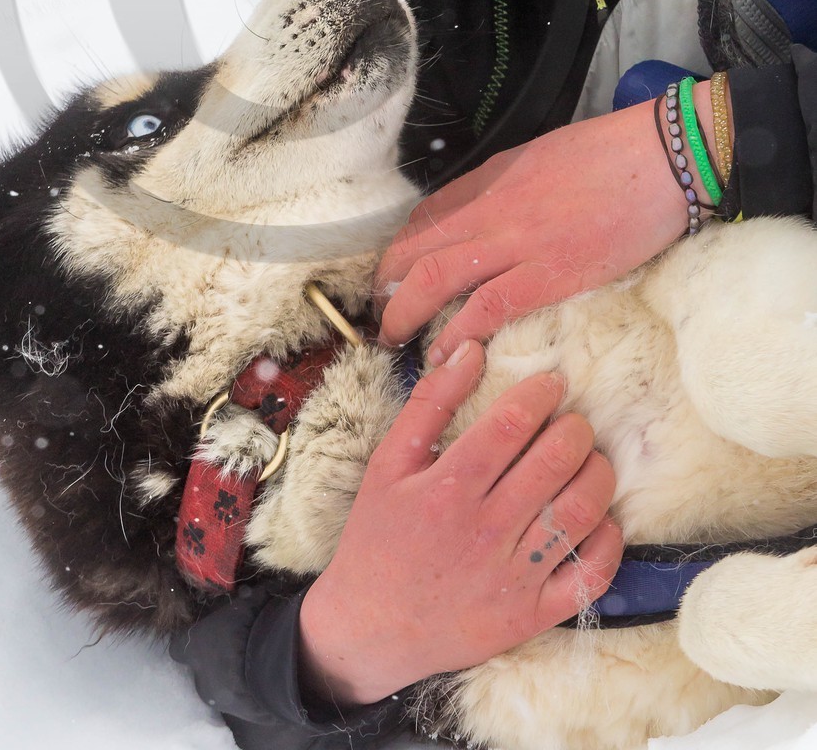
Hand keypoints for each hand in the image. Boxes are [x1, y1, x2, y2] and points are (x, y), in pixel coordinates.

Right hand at [297, 343, 620, 707]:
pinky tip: (600, 519)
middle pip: (555, 461)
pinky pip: (590, 575)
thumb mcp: (388, 464)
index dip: (541, 394)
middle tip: (573, 422)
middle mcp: (485, 529)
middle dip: (576, 428)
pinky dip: (608, 542)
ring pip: (580, 511)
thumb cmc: (378, 538)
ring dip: (598, 474)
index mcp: (447, 487)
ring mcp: (513, 575)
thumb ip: (429, 403)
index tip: (552, 383)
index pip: (512, 423)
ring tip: (588, 461)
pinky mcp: (532, 615)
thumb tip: (470, 350)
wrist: (370, 629)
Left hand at [375, 88, 713, 362]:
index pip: (425, 218)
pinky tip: (444, 356)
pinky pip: (486, 307)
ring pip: (434, 277)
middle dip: (386, 284)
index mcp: (490, 180)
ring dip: (405, 312)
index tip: (393, 277)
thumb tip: (480, 215)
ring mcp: (516, 242)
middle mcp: (490, 210)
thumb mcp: (540, 158)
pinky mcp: (548, 274)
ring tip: (394, 339)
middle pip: (414, 249)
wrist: (661, 156)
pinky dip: (456, 334)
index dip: (400, 252)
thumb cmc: (612, 155)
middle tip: (379, 315)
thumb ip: (505, 187)